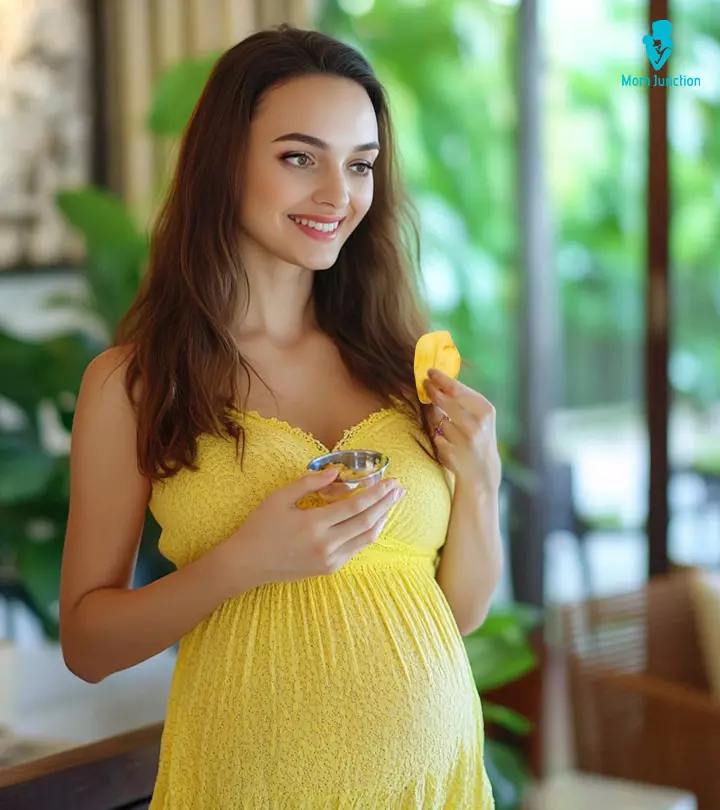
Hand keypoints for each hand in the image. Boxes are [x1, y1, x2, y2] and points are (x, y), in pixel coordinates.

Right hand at [223, 468, 404, 588]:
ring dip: (382, 518)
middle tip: (399, 488)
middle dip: (386, 503)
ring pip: (366, 538)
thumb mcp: (280, 497)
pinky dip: (368, 533)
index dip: (376, 493)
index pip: (355, 507)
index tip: (390, 481)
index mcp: (313, 524)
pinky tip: (374, 519)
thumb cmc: (261, 526)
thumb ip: (310, 483)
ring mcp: (329, 560)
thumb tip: (337, 472)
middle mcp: (326, 545)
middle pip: (366, 522)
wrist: (247, 563)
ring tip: (392, 502)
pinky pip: (356, 549)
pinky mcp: (329, 569)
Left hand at [423, 368, 501, 492]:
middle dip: (433, 390)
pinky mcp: (451, 452)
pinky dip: (439, 435)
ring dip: (436, 416)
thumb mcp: (481, 417)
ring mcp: (463, 439)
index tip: (430, 371)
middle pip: (446, 400)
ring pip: (439, 419)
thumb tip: (441, 380)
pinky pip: (436, 436)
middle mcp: (476, 424)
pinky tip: (448, 440)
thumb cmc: (479, 437)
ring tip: (444, 420)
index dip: (442, 379)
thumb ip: (465, 400)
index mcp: (485, 410)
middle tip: (424, 383)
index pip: (458, 389)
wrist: (482, 470)